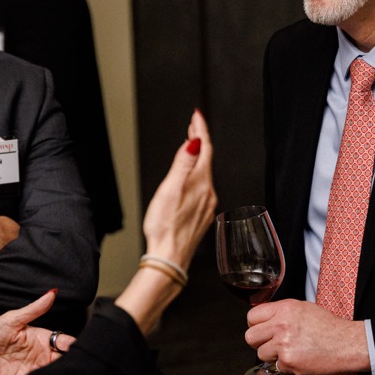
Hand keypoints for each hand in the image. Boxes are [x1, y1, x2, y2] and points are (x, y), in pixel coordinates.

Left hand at [0, 290, 74, 374]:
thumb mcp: (13, 319)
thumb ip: (34, 309)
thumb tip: (52, 292)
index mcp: (41, 337)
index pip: (64, 341)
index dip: (72, 345)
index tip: (75, 347)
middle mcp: (42, 353)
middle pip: (64, 358)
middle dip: (72, 360)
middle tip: (75, 361)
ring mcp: (36, 368)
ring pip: (56, 371)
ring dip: (62, 371)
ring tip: (65, 371)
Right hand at [116, 110, 215, 334]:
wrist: (169, 258)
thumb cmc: (165, 227)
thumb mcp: (170, 189)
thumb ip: (183, 164)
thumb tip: (194, 141)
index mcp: (201, 183)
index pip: (205, 148)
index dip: (201, 129)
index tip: (196, 116)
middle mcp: (208, 193)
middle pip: (207, 159)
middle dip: (200, 140)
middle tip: (193, 125)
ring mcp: (206, 205)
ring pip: (205, 174)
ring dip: (198, 157)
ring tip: (191, 146)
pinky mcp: (200, 216)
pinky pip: (202, 188)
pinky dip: (197, 175)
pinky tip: (190, 178)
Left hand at [244, 299, 369, 374]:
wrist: (346, 343)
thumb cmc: (328, 327)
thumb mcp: (303, 308)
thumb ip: (281, 312)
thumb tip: (264, 319)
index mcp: (284, 308)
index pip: (252, 317)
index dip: (255, 325)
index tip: (260, 329)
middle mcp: (281, 325)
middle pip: (250, 336)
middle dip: (259, 342)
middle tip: (270, 343)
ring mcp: (283, 344)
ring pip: (261, 354)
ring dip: (272, 355)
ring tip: (288, 351)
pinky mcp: (289, 361)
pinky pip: (277, 366)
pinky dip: (286, 366)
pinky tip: (300, 358)